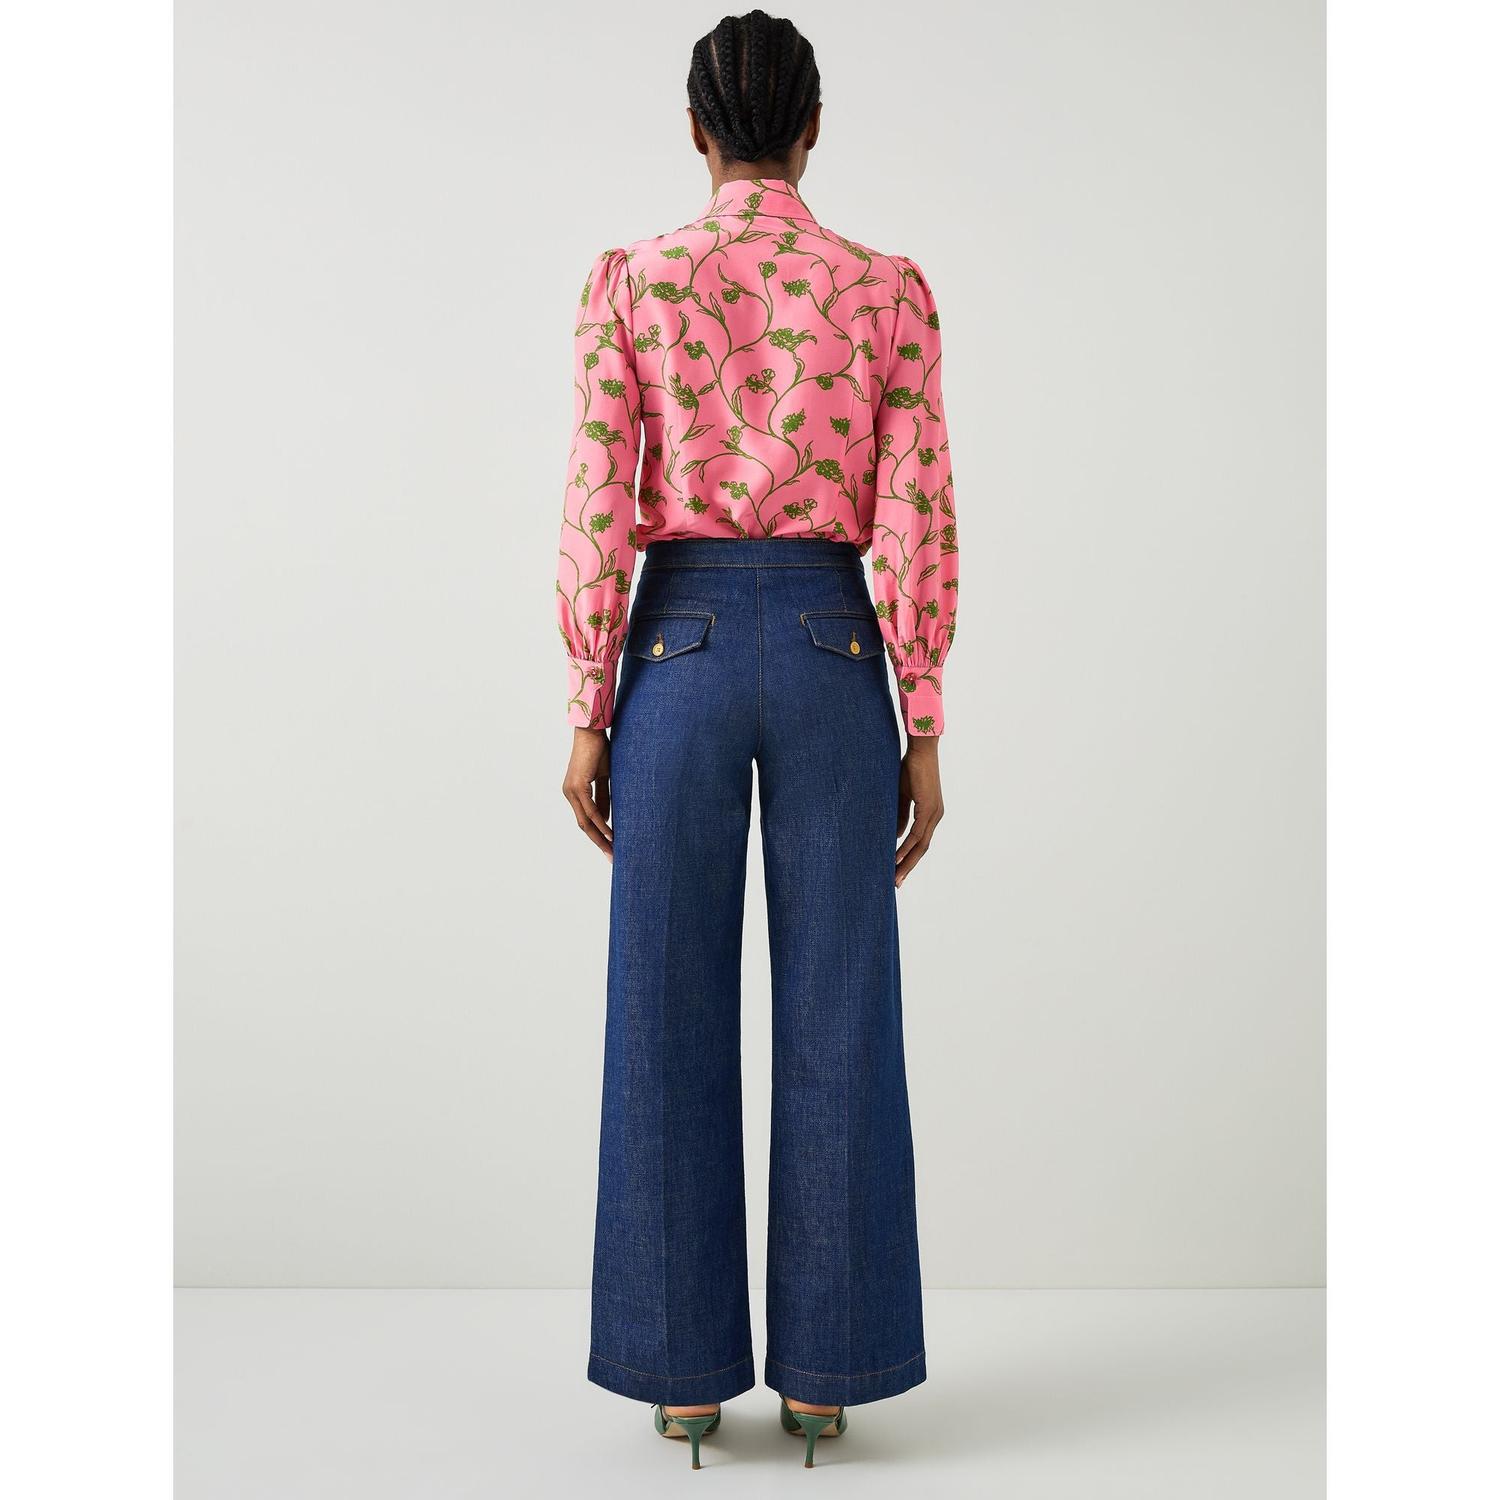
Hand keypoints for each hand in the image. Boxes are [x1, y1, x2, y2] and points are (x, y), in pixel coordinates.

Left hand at [562, 727, 612, 860]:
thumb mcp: (604, 778)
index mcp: (574, 793)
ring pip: (585, 821)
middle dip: (598, 842)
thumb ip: (604, 798)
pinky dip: (601, 823)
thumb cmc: (599, 751)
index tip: (610, 847)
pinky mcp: (578, 787)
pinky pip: (590, 810)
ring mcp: (571, 791)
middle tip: (611, 856)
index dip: (597, 835)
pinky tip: (610, 833)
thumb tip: (606, 819)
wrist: (592, 733)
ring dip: (600, 837)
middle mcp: (570, 794)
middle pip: (584, 825)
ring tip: (612, 850)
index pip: (586, 820)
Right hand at [895, 737, 943, 887]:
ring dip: (907, 862)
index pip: (920, 842)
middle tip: (896, 883)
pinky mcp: (928, 808)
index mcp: (931, 814)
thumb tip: (897, 836)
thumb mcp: (903, 796)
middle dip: (908, 866)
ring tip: (895, 876)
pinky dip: (906, 846)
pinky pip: (917, 833)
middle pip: (922, 849)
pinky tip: (896, 857)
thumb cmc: (911, 768)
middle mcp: (935, 816)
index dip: (909, 858)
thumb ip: (901, 815)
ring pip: (920, 845)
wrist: (921, 750)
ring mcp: (934, 813)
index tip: (897, 871)